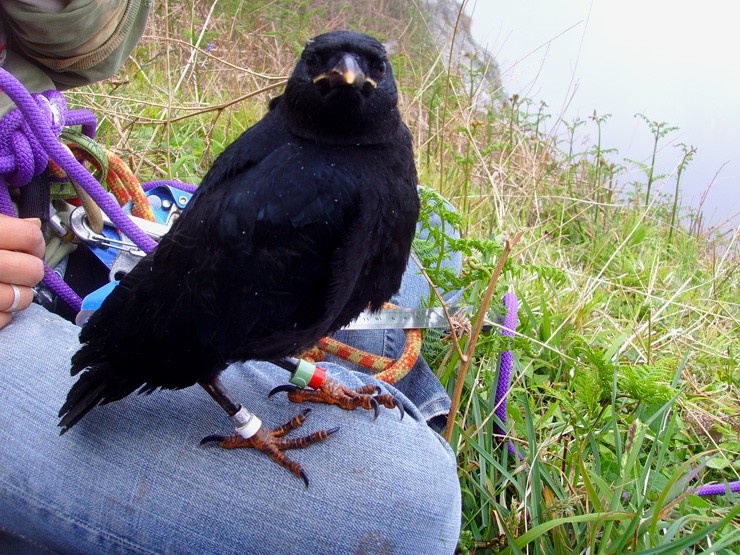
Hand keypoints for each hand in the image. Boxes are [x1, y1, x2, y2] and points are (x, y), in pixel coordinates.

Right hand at [0, 215, 44, 329]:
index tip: (28, 246)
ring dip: (17, 295)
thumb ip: (2, 224)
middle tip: (15, 269)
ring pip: (23, 299)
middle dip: (30, 271)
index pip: (30, 236)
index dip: (35, 243)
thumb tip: (34, 226)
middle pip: (33, 271)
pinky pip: (5, 320)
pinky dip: (2, 314)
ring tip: (2, 287)